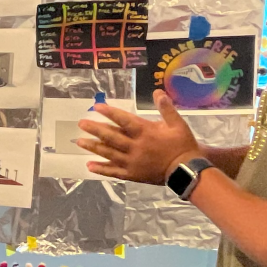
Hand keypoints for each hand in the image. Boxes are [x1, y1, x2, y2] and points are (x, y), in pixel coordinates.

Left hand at [76, 91, 202, 185]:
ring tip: (80, 142)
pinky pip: (113, 171)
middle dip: (95, 129)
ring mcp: (131, 162)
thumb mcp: (178, 124)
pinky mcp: (132, 174)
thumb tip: (158, 92)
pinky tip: (90, 166)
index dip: (109, 113)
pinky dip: (101, 169)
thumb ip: (166, 108)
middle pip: (111, 136)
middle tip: (81, 124)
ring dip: (93, 147)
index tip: (97, 107)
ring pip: (109, 153)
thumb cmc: (182, 145)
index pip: (123, 120)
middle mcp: (135, 147)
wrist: (186, 170)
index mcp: (145, 132)